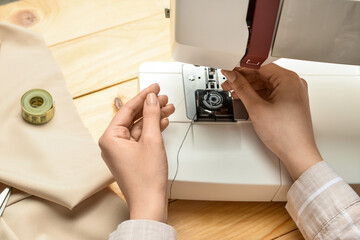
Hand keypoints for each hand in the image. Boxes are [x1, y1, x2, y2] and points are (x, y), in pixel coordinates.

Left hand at [99, 83, 174, 222]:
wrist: (150, 203)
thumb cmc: (146, 179)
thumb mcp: (152, 140)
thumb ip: (151, 116)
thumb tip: (151, 99)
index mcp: (110, 138)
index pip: (127, 109)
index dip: (143, 96)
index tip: (154, 87)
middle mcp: (112, 144)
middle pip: (133, 117)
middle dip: (150, 107)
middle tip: (163, 97)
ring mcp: (121, 151)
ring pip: (138, 127)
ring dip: (153, 117)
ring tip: (167, 108)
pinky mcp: (131, 157)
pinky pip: (141, 137)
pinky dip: (152, 130)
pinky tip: (163, 122)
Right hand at [222, 64, 321, 179]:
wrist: (297, 153)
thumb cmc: (285, 134)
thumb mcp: (257, 108)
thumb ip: (242, 88)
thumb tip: (232, 76)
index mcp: (289, 79)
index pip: (260, 66)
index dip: (241, 68)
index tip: (229, 70)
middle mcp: (293, 83)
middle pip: (263, 75)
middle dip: (243, 79)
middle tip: (228, 83)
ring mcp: (293, 93)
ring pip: (266, 84)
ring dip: (249, 87)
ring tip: (234, 92)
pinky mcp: (290, 102)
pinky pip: (271, 92)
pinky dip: (258, 95)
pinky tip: (246, 98)